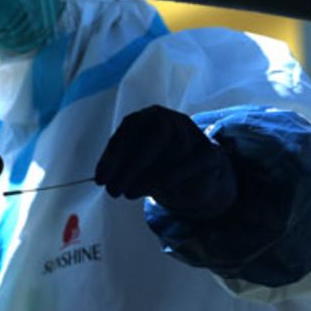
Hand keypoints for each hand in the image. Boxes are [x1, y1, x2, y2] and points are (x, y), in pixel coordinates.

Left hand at [94, 105, 237, 219]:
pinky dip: (176, 174)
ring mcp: (193, 134)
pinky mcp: (209, 153)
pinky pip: (192, 162)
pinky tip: (162, 188)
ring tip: (130, 193)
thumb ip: (126, 168)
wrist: (197, 173)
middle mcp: (171, 119)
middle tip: (114, 191)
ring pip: (175, 147)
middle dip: (131, 165)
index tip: (101, 179)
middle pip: (154, 135)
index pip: (129, 129)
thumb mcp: (138, 165)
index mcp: (148, 117)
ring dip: (149, 174)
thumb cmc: (159, 166)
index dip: (113, 155)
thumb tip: (108, 181)